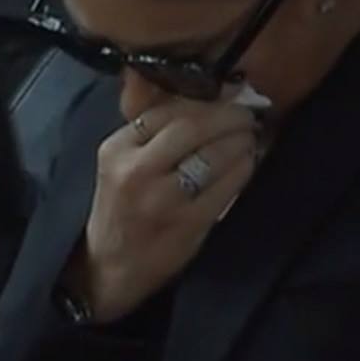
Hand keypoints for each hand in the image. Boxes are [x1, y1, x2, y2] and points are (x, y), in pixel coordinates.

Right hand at [65, 98, 257, 323]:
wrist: (110, 267)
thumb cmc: (122, 207)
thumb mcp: (122, 161)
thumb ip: (153, 129)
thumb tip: (205, 94)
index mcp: (117, 148)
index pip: (168, 109)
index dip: (206, 99)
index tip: (228, 95)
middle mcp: (137, 169)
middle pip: (194, 126)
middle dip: (229, 115)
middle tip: (247, 115)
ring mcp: (164, 198)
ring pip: (214, 153)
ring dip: (241, 140)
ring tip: (249, 138)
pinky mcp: (189, 222)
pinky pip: (228, 184)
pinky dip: (244, 167)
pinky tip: (247, 162)